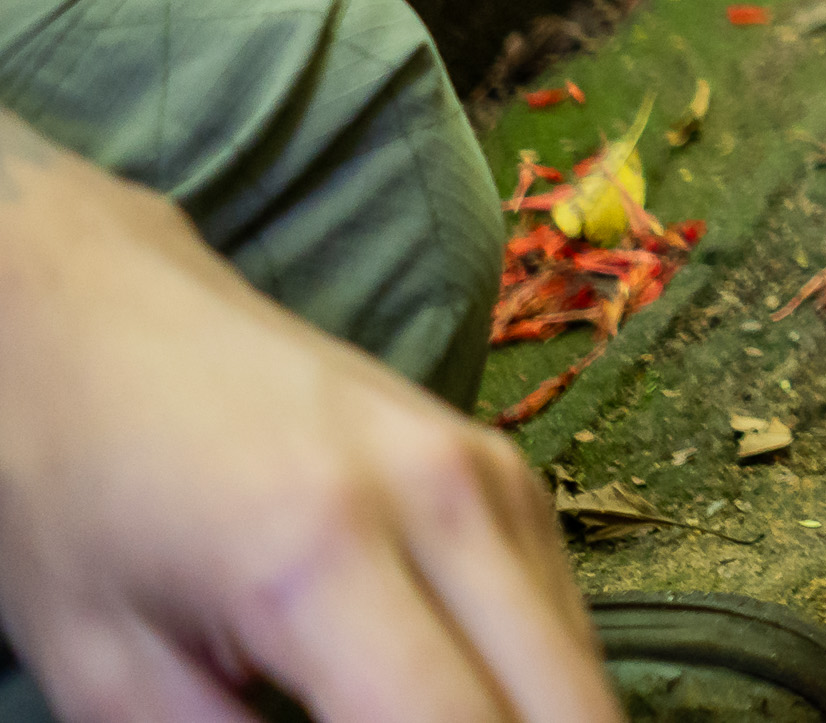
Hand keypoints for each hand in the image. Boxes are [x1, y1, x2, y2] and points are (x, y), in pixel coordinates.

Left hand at [0, 115, 616, 722]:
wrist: (96, 314)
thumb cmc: (71, 496)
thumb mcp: (104, 675)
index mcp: (323, 561)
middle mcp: (449, 503)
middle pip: (574, 714)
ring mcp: (496, 475)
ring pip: (583, 678)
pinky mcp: (508, 471)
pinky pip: (560, 624)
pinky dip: (529, 700)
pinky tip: (442, 713)